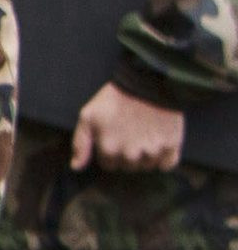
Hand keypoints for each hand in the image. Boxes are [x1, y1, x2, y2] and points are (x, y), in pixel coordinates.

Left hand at [72, 82, 188, 171]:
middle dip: (127, 154)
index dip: (111, 151)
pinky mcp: (171, 145)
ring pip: (147, 166)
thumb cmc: (114, 99)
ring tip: (145, 135)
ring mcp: (152, 151)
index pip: (109, 165)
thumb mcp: (88, 117)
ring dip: (146, 156)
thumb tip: (76, 167)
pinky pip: (168, 164)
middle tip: (131, 133)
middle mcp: (130, 155)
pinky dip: (165, 158)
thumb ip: (80, 144)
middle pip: (128, 167)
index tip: (116, 136)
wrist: (147, 82)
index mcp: (109, 150)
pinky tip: (161, 143)